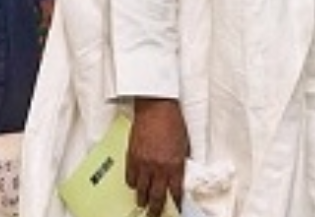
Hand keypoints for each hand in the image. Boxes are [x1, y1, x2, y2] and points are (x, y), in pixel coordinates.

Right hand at [126, 97, 187, 215]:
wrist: (156, 108)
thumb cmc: (172, 122)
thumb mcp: (184, 145)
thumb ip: (180, 162)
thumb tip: (178, 174)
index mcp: (175, 165)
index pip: (175, 192)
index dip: (175, 203)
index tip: (175, 208)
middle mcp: (159, 168)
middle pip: (156, 196)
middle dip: (156, 209)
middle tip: (154, 215)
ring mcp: (144, 163)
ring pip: (141, 189)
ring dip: (142, 199)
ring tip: (142, 204)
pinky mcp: (132, 156)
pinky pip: (130, 176)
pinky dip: (131, 183)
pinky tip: (133, 185)